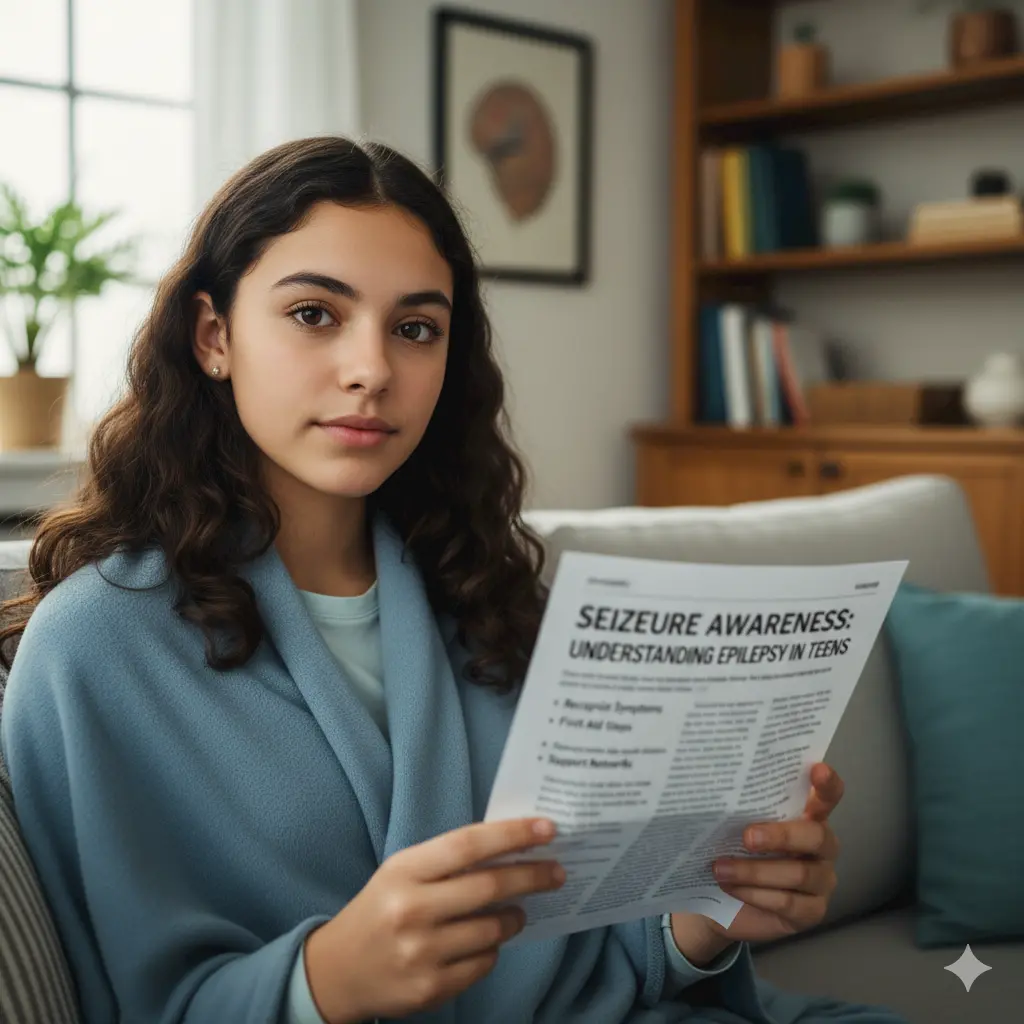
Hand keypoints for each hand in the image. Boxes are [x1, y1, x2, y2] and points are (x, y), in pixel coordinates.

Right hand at [303, 818, 564, 1023]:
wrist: (337, 971)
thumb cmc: (382, 909)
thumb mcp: (403, 872)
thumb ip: (449, 861)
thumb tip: (513, 847)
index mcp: (404, 870)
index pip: (467, 845)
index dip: (511, 835)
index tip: (547, 829)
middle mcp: (411, 910)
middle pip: (488, 888)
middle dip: (531, 876)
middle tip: (557, 871)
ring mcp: (420, 953)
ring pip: (493, 930)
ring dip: (515, 917)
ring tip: (518, 910)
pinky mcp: (429, 989)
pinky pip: (483, 963)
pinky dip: (492, 949)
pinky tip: (486, 941)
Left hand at [671, 762, 843, 955]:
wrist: (720, 901)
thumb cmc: (733, 853)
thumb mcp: (736, 829)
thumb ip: (742, 812)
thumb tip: (718, 789)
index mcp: (807, 818)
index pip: (827, 797)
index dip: (827, 784)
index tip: (817, 769)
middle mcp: (822, 847)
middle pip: (816, 836)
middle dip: (781, 836)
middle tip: (747, 837)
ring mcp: (822, 881)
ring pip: (799, 873)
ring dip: (754, 871)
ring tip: (720, 868)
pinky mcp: (812, 912)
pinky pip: (788, 902)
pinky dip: (755, 894)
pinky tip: (731, 888)